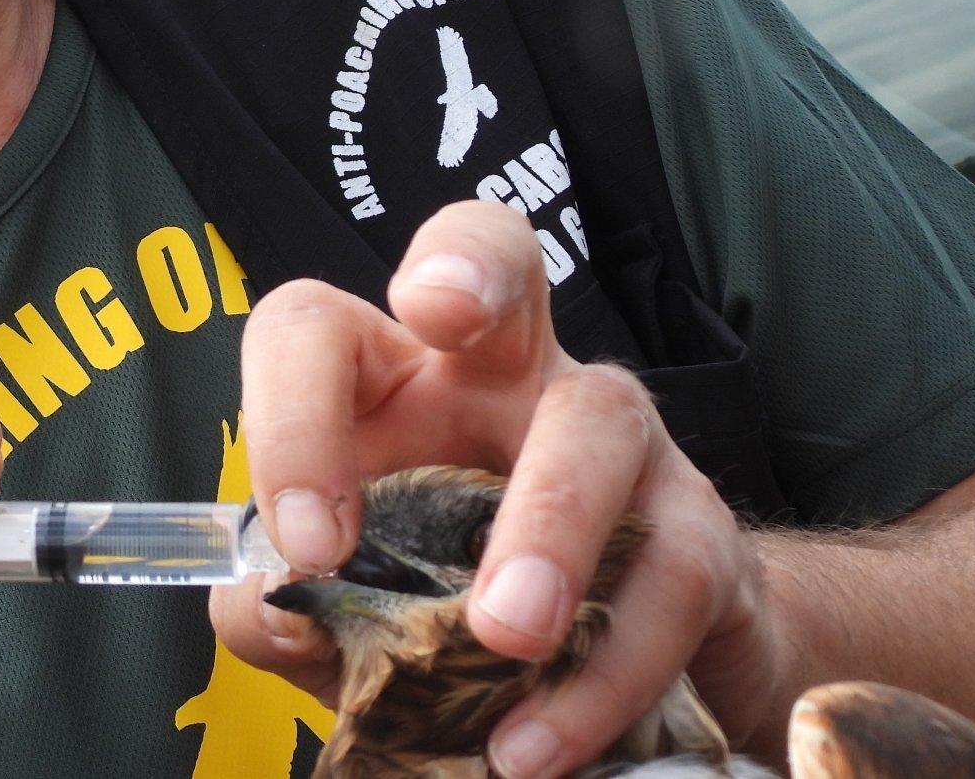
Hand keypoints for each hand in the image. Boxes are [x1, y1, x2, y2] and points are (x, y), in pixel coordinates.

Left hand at [210, 201, 785, 776]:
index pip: (317, 328)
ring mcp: (614, 437)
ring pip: (596, 418)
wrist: (610, 683)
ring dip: (551, 525)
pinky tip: (542, 741)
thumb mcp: (344, 609)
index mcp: (391, 379)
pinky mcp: (697, 530)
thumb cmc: (443, 606)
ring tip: (504, 640)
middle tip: (438, 314)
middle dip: (468, 263)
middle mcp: (504, 372)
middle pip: (495, 245)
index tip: (303, 539)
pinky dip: (604, 669)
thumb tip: (276, 612)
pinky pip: (667, 572)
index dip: (293, 409)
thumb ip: (281, 610)